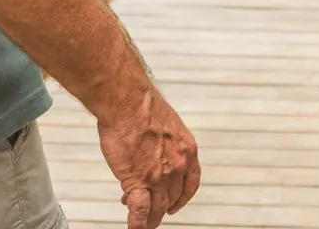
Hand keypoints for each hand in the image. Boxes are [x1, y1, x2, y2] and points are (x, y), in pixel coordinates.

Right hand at [96, 87, 199, 228]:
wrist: (127, 102)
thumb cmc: (141, 107)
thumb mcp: (166, 125)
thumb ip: (164, 145)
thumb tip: (153, 156)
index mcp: (188, 150)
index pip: (191, 183)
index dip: (183, 198)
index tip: (176, 205)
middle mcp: (178, 165)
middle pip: (173, 197)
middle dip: (161, 206)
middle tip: (150, 210)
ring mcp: (160, 176)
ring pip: (158, 208)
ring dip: (150, 219)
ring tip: (143, 225)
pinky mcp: (139, 181)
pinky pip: (140, 210)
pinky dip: (138, 223)